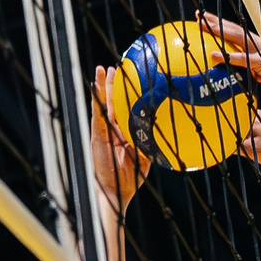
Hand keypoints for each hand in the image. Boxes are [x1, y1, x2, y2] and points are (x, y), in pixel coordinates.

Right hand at [88, 66, 148, 213]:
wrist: (116, 192)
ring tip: (103, 69)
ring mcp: (103, 131)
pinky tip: (94, 84)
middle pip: (113, 103)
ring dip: (102, 86)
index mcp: (123, 134)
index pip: (126, 110)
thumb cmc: (130, 180)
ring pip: (103, 104)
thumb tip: (166, 132)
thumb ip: (152, 145)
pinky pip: (96, 112)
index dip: (128, 96)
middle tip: (116, 68)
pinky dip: (94, 98)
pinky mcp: (96, 134)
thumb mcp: (146, 159)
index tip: (132, 81)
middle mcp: (112, 130)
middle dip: (113, 85)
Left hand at [197, 12, 260, 93]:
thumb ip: (253, 73)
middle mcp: (260, 44)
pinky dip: (229, 57)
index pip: (237, 33)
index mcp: (259, 46)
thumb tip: (240, 77)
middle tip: (198, 15)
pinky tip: (215, 56)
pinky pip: (245, 59)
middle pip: (234, 29)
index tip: (205, 19)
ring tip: (202, 26)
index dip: (222, 25)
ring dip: (219, 31)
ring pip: (237, 37)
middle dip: (216, 21)